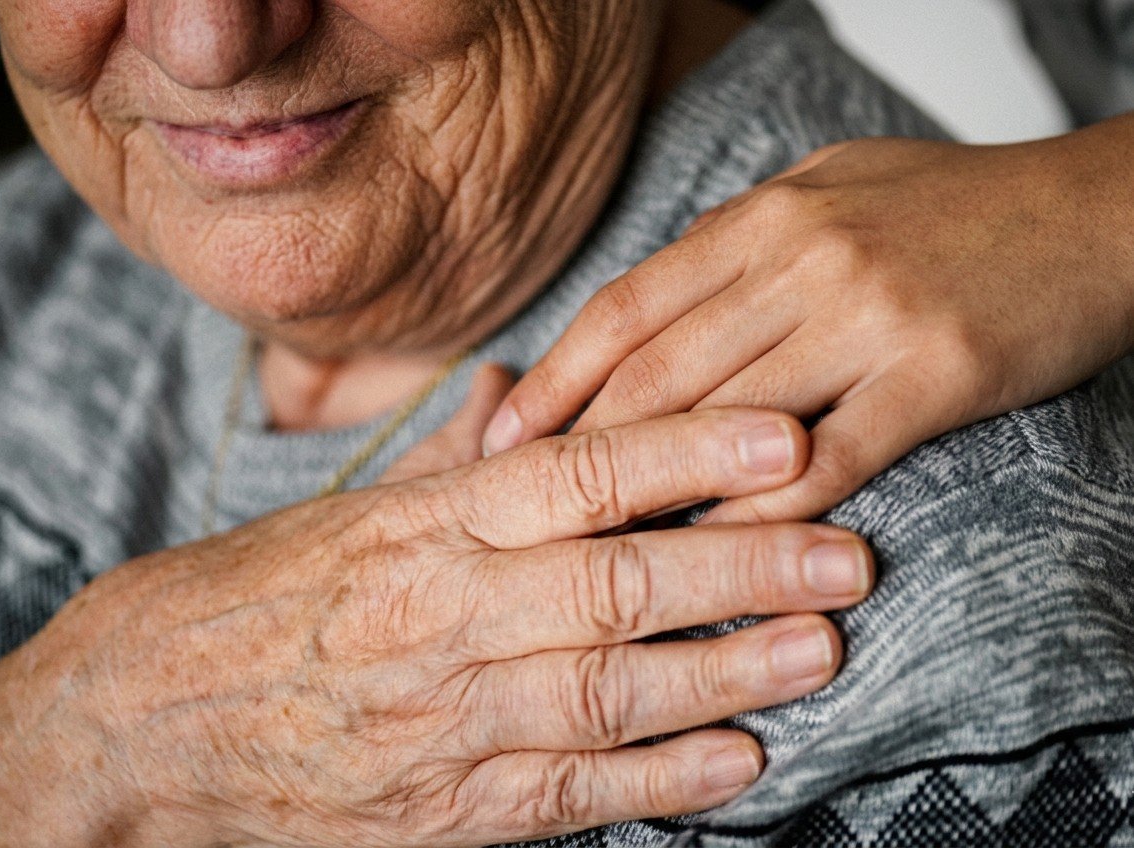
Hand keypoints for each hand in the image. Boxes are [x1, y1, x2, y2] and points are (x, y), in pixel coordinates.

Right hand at [0, 406, 873, 847]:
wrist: (136, 724)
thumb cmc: (256, 598)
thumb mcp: (346, 511)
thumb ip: (449, 457)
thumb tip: (523, 387)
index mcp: (421, 524)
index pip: (576, 472)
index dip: (688, 450)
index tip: (785, 434)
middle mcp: (439, 613)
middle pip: (616, 581)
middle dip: (742, 564)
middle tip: (849, 551)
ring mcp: (441, 717)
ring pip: (606, 690)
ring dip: (724, 671)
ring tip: (822, 650)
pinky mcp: (440, 810)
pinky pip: (566, 793)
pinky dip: (659, 780)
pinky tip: (741, 758)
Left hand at [483, 116, 1133, 521]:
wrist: (1094, 212)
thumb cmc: (951, 207)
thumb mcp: (826, 190)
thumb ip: (737, 244)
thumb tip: (654, 303)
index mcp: (764, 218)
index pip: (626, 307)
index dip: (553, 377)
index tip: (499, 435)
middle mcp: (803, 260)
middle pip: (657, 370)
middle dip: (580, 448)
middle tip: (525, 512)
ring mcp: (868, 315)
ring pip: (726, 418)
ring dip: (656, 489)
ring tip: (601, 545)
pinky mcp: (935, 374)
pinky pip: (828, 457)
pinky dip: (765, 509)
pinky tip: (723, 547)